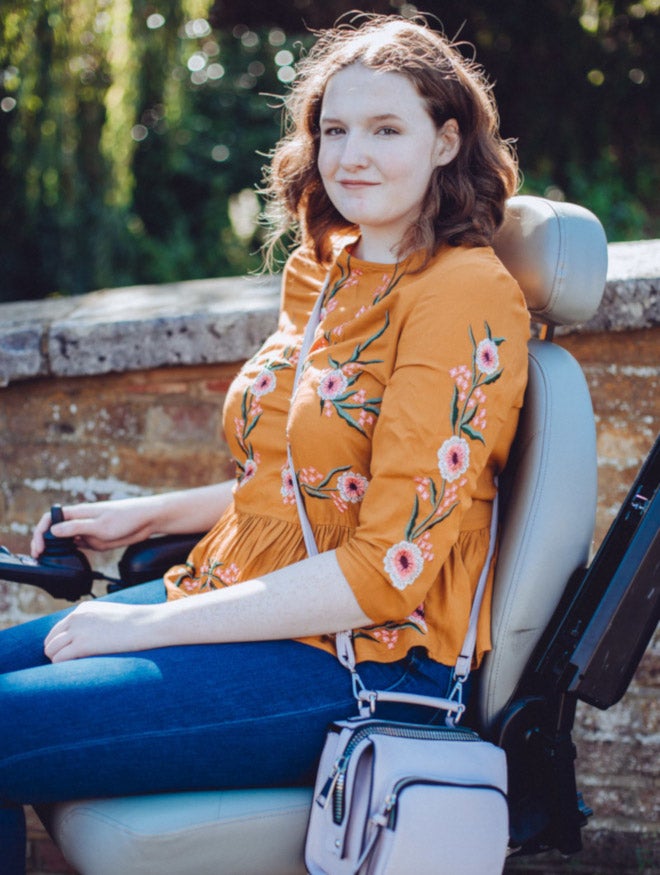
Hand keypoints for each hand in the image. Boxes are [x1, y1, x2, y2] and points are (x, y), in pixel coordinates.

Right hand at [30, 497, 159, 557]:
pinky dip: (71, 554)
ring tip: (50, 562)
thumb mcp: (99, 525)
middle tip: (40, 558)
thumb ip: (76, 528)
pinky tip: (69, 561)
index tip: (38, 547)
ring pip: (66, 541)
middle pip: (55, 531)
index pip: (50, 519)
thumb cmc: (125, 517)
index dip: (40, 532)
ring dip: (57, 550)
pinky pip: (78, 547)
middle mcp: (80, 521)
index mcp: (78, 513)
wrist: (147, 520)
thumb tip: (53, 530)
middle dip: (45, 543)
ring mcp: (87, 531)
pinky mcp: (95, 540)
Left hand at [44, 600, 163, 661]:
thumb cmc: (137, 624)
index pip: (58, 628)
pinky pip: (59, 659)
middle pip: (51, 639)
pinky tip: (76, 671)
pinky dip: (62, 667)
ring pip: (51, 650)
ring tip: (73, 670)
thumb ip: (96, 624)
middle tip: (69, 666)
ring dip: (58, 661)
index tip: (69, 655)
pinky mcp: (82, 644)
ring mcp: (78, 630)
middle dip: (56, 653)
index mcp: (83, 609)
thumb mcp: (111, 617)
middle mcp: (76, 617)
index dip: (61, 644)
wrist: (149, 624)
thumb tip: (92, 640)